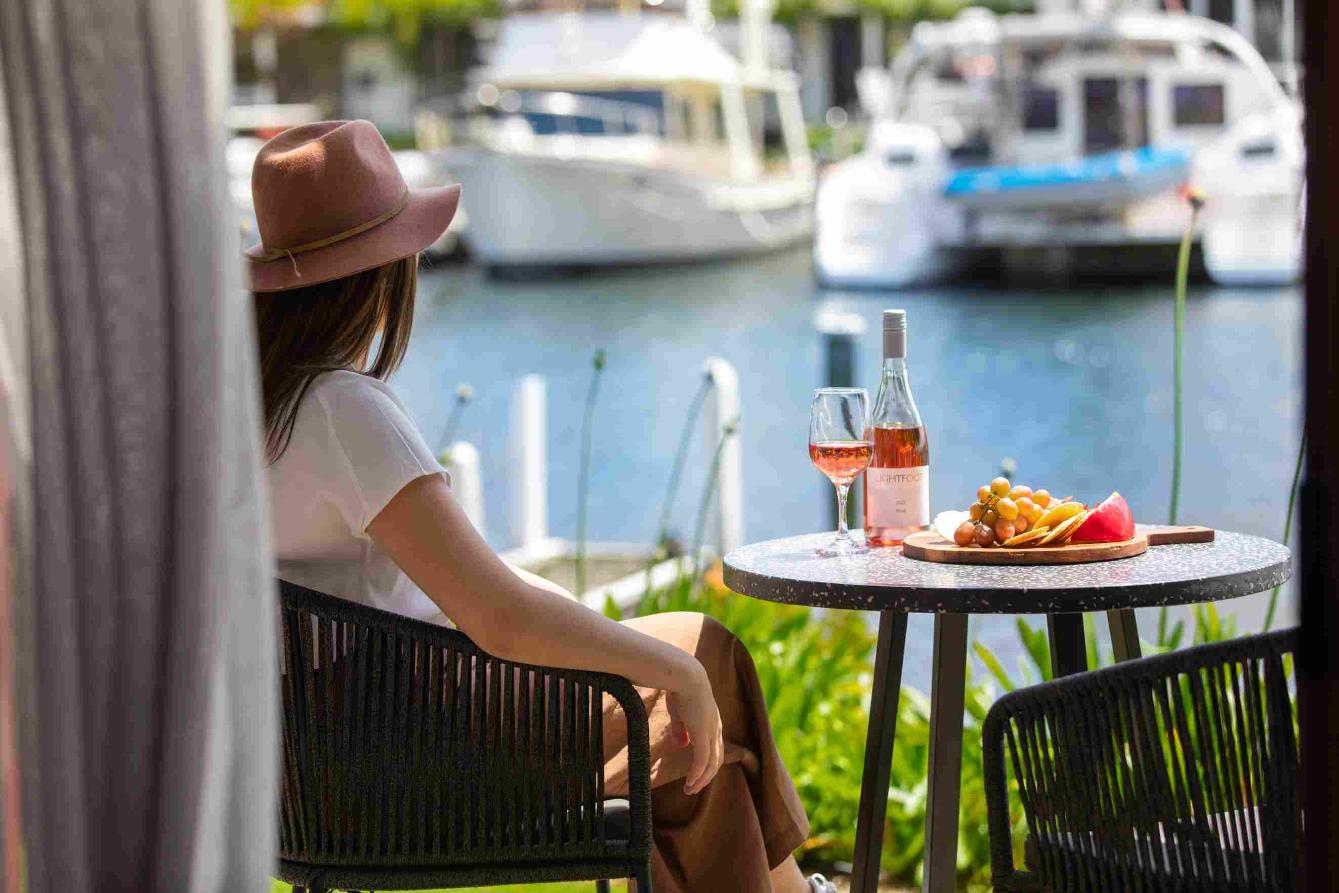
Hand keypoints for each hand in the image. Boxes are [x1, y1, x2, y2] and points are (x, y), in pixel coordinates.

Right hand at [665, 663, 723, 795]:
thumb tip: (682, 745)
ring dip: (702, 779)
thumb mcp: (678, 710)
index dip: (706, 761)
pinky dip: (697, 775)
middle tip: (693, 787)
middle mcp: (715, 727)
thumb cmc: (677, 685)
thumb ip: (681, 728)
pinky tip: (690, 783)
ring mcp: (711, 731)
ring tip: (690, 790)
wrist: (682, 673)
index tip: (695, 773)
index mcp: (711, 719)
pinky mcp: (703, 734)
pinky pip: (702, 761)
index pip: (714, 746)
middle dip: (706, 775)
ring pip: (712, 763)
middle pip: (717, 758)